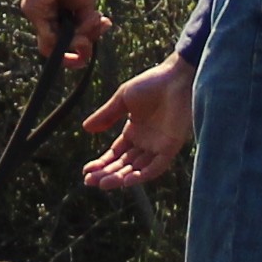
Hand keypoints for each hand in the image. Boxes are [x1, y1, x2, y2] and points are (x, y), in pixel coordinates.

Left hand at [17, 0, 108, 66]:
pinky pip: (48, 36)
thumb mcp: (85, 6)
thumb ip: (84, 27)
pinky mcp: (31, 9)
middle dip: (80, 48)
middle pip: (56, 48)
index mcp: (53, 16)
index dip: (73, 56)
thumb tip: (85, 47)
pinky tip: (83, 20)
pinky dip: (69, 34)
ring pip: (52, 45)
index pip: (58, 45)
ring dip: (79, 39)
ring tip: (94, 20)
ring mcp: (34, 13)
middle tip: (99, 29)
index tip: (89, 56)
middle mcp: (41, 17)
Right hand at [80, 58, 195, 191]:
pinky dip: (142, 175)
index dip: (101, 163)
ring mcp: (158, 146)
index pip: (116, 154)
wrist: (175, 78)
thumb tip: (86, 128)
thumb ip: (106, 115)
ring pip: (137, 169)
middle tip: (89, 182)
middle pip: (124, 164)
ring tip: (103, 183)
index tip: (86, 171)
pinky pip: (156, 167)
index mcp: (134, 131)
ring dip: (120, 178)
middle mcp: (145, 142)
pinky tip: (126, 181)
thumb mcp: (122, 99)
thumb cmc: (151, 84)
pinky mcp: (170, 147)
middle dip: (107, 174)